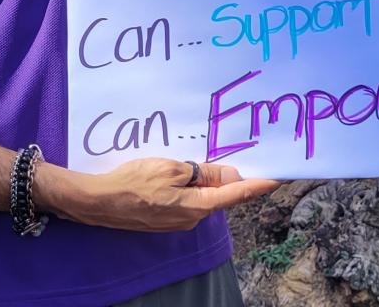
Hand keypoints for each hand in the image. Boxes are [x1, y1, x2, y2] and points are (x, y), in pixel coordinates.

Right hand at [38, 158, 277, 232]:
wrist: (98, 201)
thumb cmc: (134, 181)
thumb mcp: (173, 168)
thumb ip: (204, 173)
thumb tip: (232, 176)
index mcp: (198, 206)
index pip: (238, 194)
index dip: (260, 184)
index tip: (280, 176)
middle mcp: (193, 218)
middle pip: (222, 196)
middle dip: (233, 178)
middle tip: (246, 156)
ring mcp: (178, 221)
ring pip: (204, 197)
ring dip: (211, 181)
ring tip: (212, 160)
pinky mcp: (166, 219)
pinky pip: (189, 200)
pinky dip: (195, 187)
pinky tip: (188, 173)